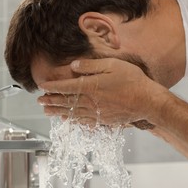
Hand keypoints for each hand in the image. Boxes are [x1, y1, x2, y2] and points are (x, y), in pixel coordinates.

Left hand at [38, 58, 164, 126]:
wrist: (148, 102)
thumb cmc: (132, 80)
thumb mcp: (112, 65)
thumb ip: (91, 66)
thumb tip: (73, 66)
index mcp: (91, 87)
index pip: (66, 87)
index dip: (52, 87)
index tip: (42, 87)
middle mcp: (90, 102)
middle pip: (66, 102)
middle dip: (51, 101)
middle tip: (40, 101)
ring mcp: (97, 113)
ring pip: (72, 113)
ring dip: (58, 112)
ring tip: (47, 112)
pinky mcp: (104, 121)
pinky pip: (84, 122)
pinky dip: (73, 121)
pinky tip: (68, 121)